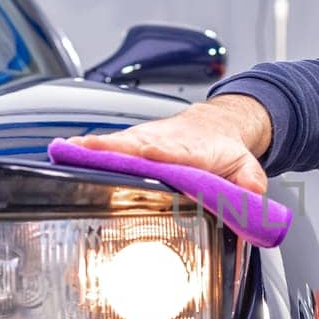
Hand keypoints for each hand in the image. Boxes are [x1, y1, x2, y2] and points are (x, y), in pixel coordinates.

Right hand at [70, 94, 272, 192]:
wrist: (216, 123)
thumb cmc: (224, 148)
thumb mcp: (245, 165)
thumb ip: (249, 182)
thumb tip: (251, 196)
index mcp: (191, 150)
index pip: (174, 153)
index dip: (160, 154)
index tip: (147, 153)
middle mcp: (164, 142)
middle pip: (137, 146)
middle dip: (116, 149)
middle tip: (91, 151)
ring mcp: (146, 140)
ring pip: (119, 143)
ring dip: (96, 147)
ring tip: (70, 149)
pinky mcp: (133, 142)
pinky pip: (110, 145)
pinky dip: (89, 147)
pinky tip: (67, 149)